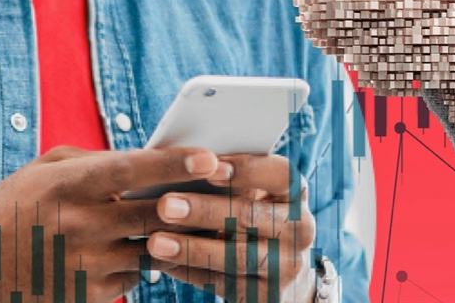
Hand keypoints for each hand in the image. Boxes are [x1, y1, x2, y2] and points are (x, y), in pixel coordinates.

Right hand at [0, 144, 226, 302]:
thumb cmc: (12, 208)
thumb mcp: (44, 170)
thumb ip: (93, 162)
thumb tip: (146, 159)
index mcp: (68, 184)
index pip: (131, 170)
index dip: (174, 163)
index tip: (211, 158)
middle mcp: (81, 224)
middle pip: (155, 211)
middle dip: (199, 201)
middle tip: (239, 191)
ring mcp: (88, 263)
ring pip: (155, 247)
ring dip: (182, 235)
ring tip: (212, 224)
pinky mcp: (91, 295)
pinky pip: (138, 276)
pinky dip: (147, 262)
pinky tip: (147, 250)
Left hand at [143, 153, 317, 302]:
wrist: (282, 277)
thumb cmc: (253, 217)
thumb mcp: (254, 196)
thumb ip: (226, 180)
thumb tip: (177, 165)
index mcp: (294, 194)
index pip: (280, 174)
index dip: (247, 169)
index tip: (210, 166)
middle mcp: (299, 229)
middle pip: (250, 215)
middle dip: (203, 210)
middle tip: (164, 205)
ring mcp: (286, 266)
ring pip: (235, 255)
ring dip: (191, 248)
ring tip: (155, 242)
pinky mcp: (267, 296)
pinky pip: (224, 283)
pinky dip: (190, 271)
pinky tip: (164, 263)